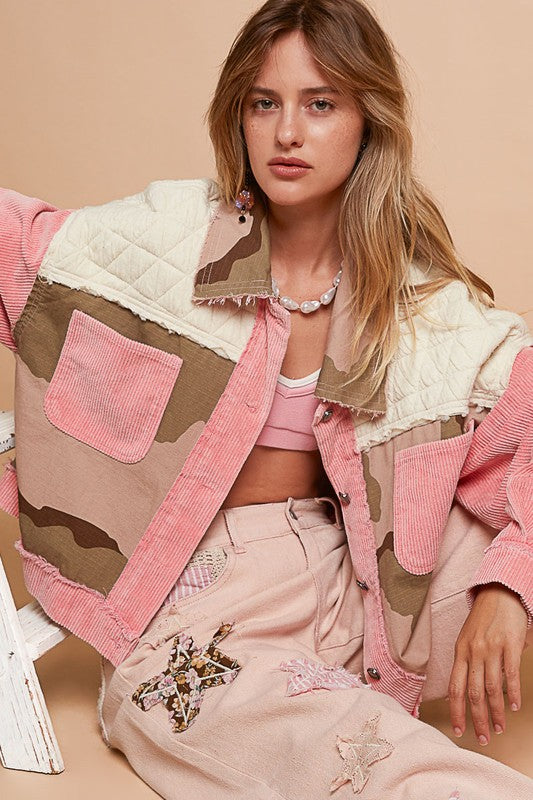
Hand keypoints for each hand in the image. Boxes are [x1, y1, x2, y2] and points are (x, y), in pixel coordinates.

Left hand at [447, 582, 527, 745]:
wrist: (499, 592)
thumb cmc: (483, 617)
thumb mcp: (468, 638)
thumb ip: (469, 661)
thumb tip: (474, 687)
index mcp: (459, 651)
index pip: (454, 687)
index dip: (455, 711)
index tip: (459, 729)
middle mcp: (472, 651)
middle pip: (473, 693)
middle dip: (477, 719)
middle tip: (482, 738)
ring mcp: (491, 648)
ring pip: (491, 688)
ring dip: (495, 712)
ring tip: (499, 727)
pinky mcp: (509, 645)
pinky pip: (510, 674)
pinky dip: (511, 693)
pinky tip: (513, 706)